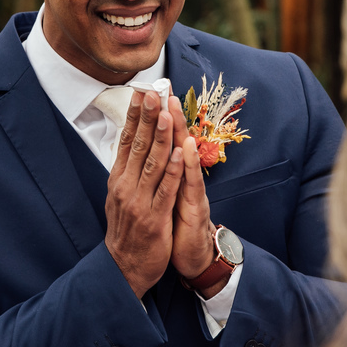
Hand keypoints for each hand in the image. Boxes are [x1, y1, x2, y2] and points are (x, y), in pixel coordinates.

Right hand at [105, 90, 183, 298]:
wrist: (124, 267)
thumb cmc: (127, 231)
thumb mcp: (119, 197)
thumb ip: (125, 172)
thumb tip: (128, 145)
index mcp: (118, 179)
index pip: (126, 141)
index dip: (134, 115)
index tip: (141, 92)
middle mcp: (126, 186)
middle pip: (138, 145)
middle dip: (147, 117)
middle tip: (154, 91)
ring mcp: (139, 201)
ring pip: (152, 163)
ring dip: (160, 137)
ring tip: (166, 114)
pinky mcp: (154, 217)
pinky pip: (165, 190)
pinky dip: (173, 170)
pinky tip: (180, 152)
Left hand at [168, 97, 222, 297]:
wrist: (192, 257)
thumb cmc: (176, 226)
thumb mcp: (164, 195)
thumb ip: (161, 173)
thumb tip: (148, 152)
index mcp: (174, 175)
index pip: (165, 141)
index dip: (157, 119)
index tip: (148, 94)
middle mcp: (185, 178)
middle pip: (176, 141)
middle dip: (169, 115)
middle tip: (163, 89)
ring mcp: (192, 190)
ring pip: (186, 156)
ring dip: (180, 131)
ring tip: (173, 108)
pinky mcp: (197, 207)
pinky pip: (191, 184)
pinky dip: (188, 166)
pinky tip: (185, 149)